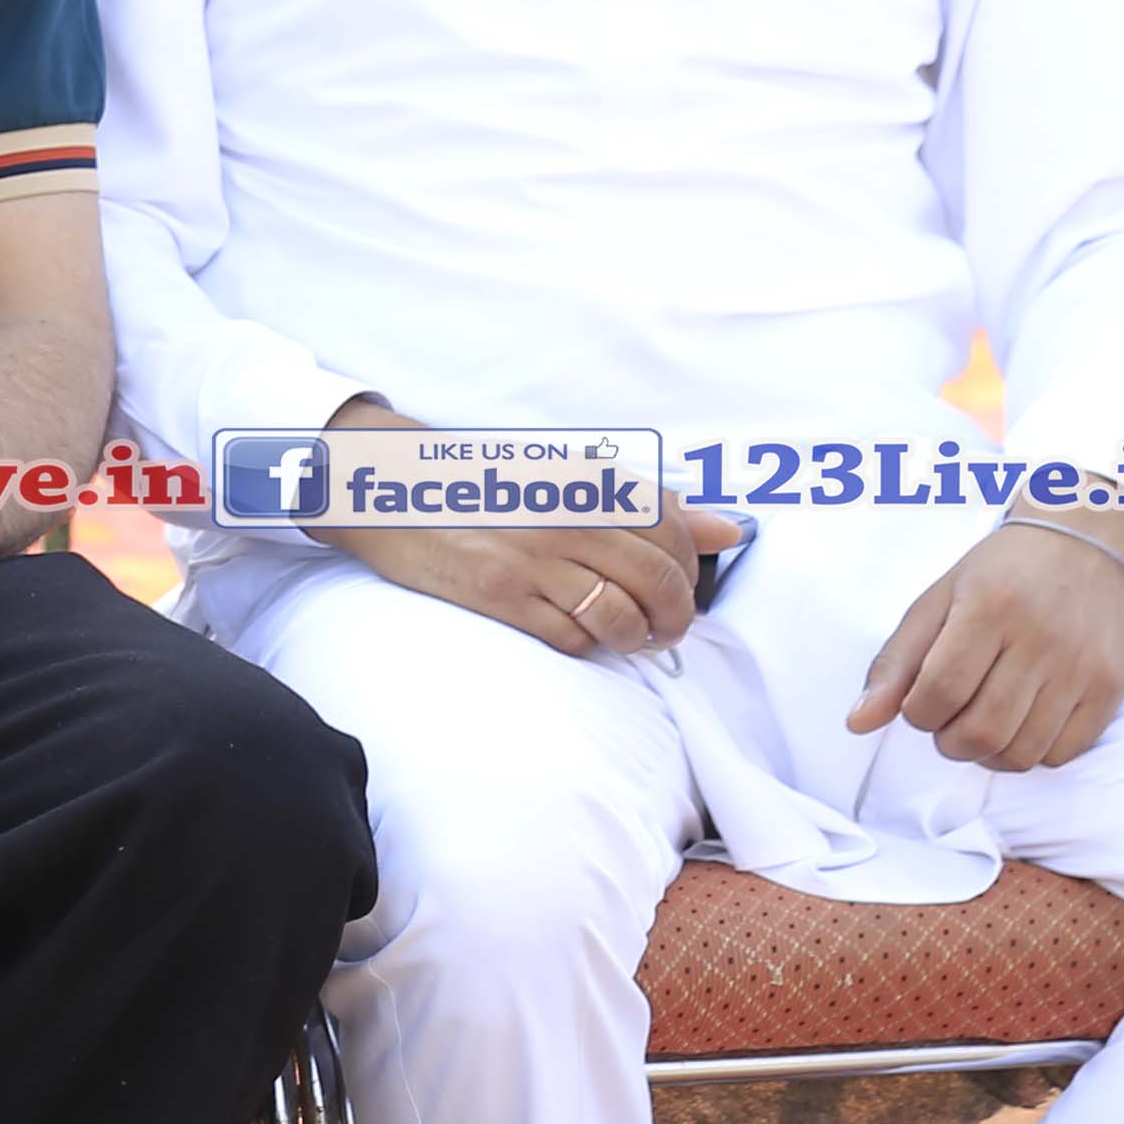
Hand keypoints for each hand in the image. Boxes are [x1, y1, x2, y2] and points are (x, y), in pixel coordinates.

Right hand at [320, 402, 734, 659]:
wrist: (394, 487)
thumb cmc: (488, 484)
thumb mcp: (569, 477)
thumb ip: (650, 504)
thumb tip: (728, 529)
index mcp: (590, 480)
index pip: (674, 532)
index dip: (688, 570)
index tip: (679, 585)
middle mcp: (570, 515)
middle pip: (660, 581)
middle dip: (675, 616)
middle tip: (666, 628)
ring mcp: (536, 557)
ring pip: (622, 617)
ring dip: (636, 639)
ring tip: (628, 638)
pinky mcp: (502, 594)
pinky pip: (572, 637)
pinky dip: (588, 646)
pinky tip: (579, 635)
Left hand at [850, 513, 1123, 772]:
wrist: (1086, 541)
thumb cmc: (1000, 573)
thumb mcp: (937, 600)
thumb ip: (895, 662)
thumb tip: (857, 723)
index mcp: (989, 608)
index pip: (939, 693)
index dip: (917, 714)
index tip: (921, 702)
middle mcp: (1041, 639)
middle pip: (981, 731)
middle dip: (949, 741)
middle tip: (949, 720)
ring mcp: (1082, 666)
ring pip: (1022, 752)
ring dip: (987, 753)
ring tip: (981, 723)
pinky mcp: (1111, 687)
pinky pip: (1063, 754)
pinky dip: (1031, 753)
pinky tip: (1020, 723)